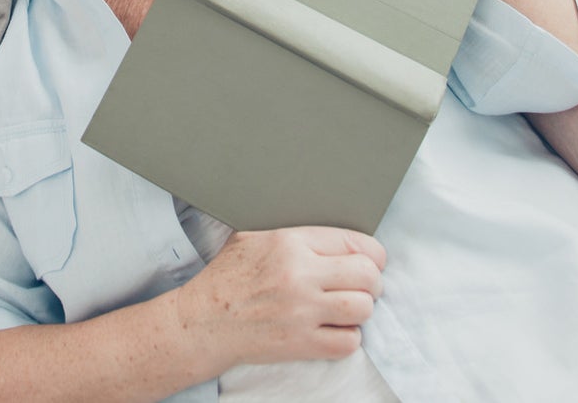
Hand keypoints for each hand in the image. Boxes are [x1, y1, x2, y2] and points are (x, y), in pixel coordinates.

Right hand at [175, 227, 384, 370]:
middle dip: (373, 281)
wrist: (205, 320)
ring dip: (362, 309)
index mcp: (290, 242)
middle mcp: (300, 275)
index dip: (372, 253)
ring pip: (363, 308)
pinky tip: (335, 329)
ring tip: (349, 307)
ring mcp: (302, 312)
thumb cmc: (228, 276)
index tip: (372, 260)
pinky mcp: (301, 344)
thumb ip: (293, 233)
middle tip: (364, 285)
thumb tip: (330, 233)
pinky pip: (348, 342)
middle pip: (367, 275)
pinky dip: (349, 337)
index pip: (355, 242)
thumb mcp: (254, 236)